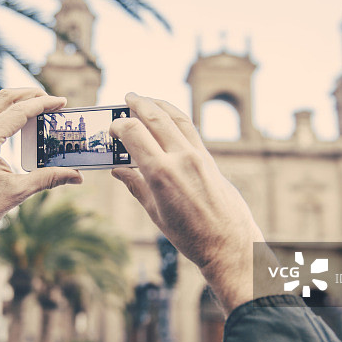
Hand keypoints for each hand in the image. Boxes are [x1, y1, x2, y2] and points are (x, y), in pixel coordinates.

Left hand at [0, 88, 82, 262]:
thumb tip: (77, 177)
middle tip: (53, 101)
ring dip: (15, 97)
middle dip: (30, 94)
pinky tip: (15, 117)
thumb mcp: (16, 192)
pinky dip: (2, 107)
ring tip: (36, 103)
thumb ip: (48, 179)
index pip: (19, 111)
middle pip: (4, 97)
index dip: (43, 104)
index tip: (62, 102)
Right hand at [110, 93, 281, 313]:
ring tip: (147, 99)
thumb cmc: (189, 236)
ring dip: (159, 104)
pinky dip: (176, 117)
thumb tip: (117, 170)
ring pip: (176, 118)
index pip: (134, 133)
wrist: (229, 244)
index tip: (112, 128)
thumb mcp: (155, 213)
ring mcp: (198, 156)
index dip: (119, 126)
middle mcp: (181, 159)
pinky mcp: (210, 159)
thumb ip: (136, 186)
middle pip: (155, 118)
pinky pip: (190, 129)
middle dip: (139, 104)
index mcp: (161, 174)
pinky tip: (168, 117)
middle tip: (127, 97)